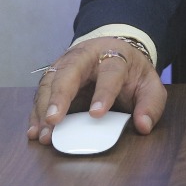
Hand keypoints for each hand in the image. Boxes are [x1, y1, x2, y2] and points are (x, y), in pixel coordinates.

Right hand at [27, 37, 166, 143]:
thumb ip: (151, 104)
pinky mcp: (53, 77)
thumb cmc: (131, 71)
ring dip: (44, 109)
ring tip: (44, 134)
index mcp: (113, 55)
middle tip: (54, 120)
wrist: (113, 51)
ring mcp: (65, 64)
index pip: (110, 72)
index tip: (96, 114)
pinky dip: (36, 113)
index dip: (103, 93)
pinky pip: (41, 93)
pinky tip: (35, 131)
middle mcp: (85, 56)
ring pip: (50, 82)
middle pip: (69, 71)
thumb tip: (144, 125)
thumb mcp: (149, 84)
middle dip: (60, 95)